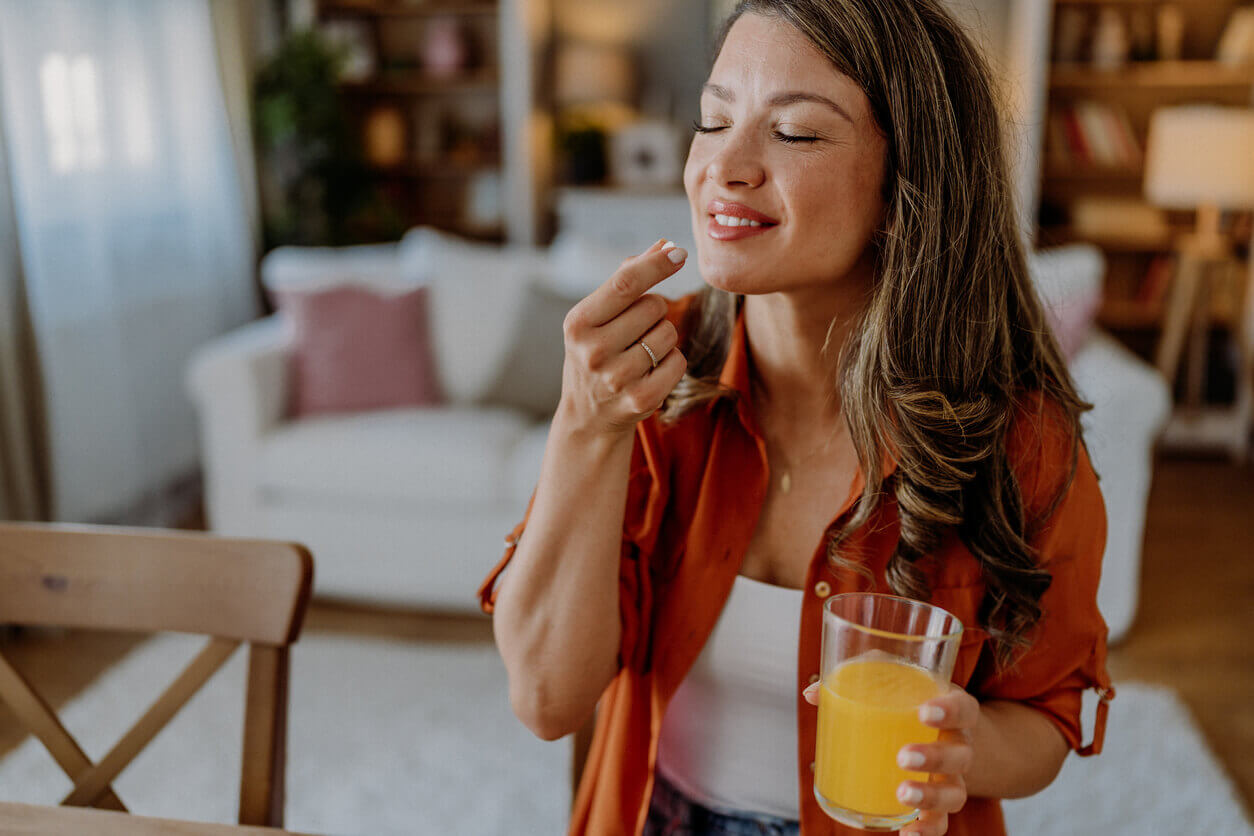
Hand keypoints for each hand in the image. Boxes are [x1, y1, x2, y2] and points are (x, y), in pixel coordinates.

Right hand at [557, 239, 688, 436]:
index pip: (625, 284)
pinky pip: (678, 362)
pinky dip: (672, 362)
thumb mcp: (597, 317)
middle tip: (636, 330)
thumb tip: (665, 245)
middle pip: (655, 306)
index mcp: (578, 323)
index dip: (656, 265)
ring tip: (641, 352)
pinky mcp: (640, 399)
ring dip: (664, 337)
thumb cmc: (596, 352)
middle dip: (655, 310)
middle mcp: (592, 351)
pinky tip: (651, 371)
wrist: (588, 416)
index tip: (679, 253)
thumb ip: (627, 279)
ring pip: (669, 333)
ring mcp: (616, 378)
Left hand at [801, 682, 978, 835]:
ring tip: (903, 795)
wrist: (938, 731)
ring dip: (930, 796)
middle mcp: (958, 745)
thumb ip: (857, 678)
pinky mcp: (938, 802)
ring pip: (955, 793)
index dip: (949, 710)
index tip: (924, 712)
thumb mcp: (891, 682)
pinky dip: (927, 831)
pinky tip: (907, 834)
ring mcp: (951, 777)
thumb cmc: (908, 699)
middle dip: (934, 758)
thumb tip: (812, 694)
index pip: (963, 708)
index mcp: (951, 710)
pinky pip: (940, 822)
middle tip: (903, 757)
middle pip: (960, 754)